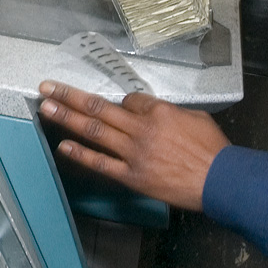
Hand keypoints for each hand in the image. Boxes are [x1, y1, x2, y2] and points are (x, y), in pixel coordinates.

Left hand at [36, 81, 230, 210]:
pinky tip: (64, 145)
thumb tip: (151, 113)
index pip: (129, 100)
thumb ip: (168, 113)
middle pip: (98, 107)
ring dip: (67, 117)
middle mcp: (141, 129)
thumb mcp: (195, 118)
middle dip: (70, 95)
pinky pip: (100, 162)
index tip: (120, 106)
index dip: (122, 102)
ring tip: (47, 107)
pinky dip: (81, 153)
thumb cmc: (213, 151)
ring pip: (94, 130)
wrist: (220, 181)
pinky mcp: (132, 176)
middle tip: (48, 86)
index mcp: (158, 111)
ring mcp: (133, 153)